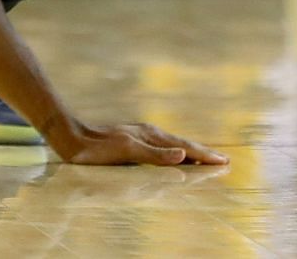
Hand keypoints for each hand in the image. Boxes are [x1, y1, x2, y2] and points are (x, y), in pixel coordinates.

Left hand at [52, 119, 227, 166]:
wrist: (72, 137)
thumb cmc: (98, 148)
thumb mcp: (127, 151)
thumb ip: (155, 154)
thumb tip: (184, 155)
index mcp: (151, 136)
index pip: (185, 147)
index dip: (204, 156)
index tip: (224, 161)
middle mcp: (149, 133)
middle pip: (182, 144)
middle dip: (202, 152)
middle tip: (223, 160)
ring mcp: (140, 135)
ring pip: (172, 144)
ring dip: (190, 151)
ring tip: (204, 157)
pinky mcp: (131, 139)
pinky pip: (160, 146)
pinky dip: (174, 151)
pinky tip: (172, 154)